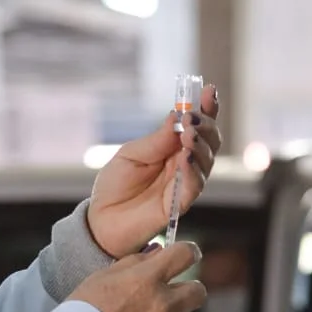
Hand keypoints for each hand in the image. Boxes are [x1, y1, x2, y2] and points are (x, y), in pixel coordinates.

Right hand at [69, 242, 207, 311]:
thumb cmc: (84, 307)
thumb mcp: (105, 274)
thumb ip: (137, 262)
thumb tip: (159, 253)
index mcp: (149, 278)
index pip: (185, 254)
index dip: (188, 252)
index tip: (187, 255)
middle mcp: (163, 304)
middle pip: (198, 292)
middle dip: (189, 289)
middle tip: (174, 291)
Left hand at [87, 85, 221, 257]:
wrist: (101, 219)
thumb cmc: (116, 185)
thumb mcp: (131, 154)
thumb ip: (157, 139)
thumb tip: (177, 116)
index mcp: (173, 147)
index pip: (197, 125)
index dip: (206, 109)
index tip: (208, 91)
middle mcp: (184, 164)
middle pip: (209, 141)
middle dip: (206, 125)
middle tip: (193, 117)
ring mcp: (184, 183)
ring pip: (206, 162)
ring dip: (201, 145)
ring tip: (189, 134)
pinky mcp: (179, 204)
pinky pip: (194, 186)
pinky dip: (193, 171)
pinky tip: (187, 158)